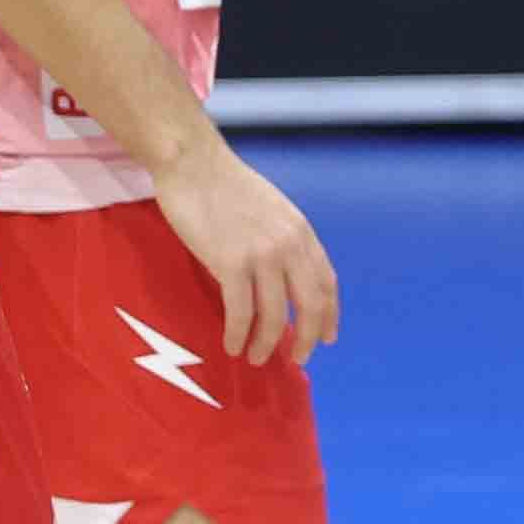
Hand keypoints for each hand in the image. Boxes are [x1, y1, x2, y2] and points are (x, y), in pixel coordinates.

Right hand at [153, 141, 337, 367]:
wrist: (193, 163)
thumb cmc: (225, 185)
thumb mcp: (271, 209)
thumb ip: (283, 240)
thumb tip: (283, 277)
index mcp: (300, 231)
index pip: (326, 282)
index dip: (329, 315)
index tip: (327, 338)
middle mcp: (289, 245)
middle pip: (310, 306)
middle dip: (306, 339)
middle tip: (296, 360)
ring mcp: (262, 254)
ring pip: (274, 316)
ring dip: (266, 344)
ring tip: (256, 358)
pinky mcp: (231, 262)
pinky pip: (240, 312)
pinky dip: (238, 335)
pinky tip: (231, 345)